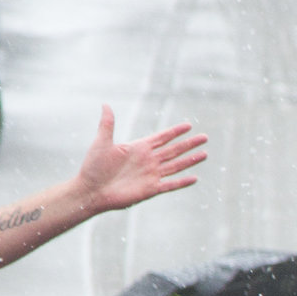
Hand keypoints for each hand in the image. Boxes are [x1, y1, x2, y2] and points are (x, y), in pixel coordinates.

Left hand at [75, 108, 207, 212]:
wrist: (92, 190)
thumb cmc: (94, 167)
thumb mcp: (101, 142)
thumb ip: (107, 124)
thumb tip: (106, 105)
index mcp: (139, 148)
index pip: (162, 137)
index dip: (175, 132)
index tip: (189, 126)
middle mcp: (148, 160)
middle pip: (174, 150)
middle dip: (189, 144)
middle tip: (205, 137)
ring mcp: (151, 175)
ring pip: (176, 166)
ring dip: (190, 160)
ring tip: (204, 154)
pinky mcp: (151, 189)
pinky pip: (170, 185)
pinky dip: (182, 182)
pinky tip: (194, 178)